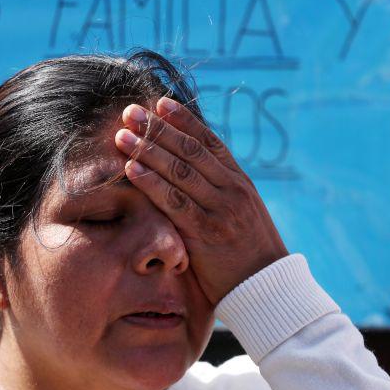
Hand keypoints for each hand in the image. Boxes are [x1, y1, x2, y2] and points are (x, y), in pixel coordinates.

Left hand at [115, 97, 288, 305]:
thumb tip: (188, 171)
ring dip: (148, 149)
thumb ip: (218, 191)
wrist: (267, 287)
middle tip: (130, 112)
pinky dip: (151, 183)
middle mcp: (232, 189)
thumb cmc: (247, 253)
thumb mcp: (240, 213)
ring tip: (122, 135)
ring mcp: (221, 209)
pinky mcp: (207, 232)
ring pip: (180, 171)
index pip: (209, 141)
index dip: (184, 120)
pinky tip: (131, 169)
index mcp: (240, 181)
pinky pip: (174, 201)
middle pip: (190, 150)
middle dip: (158, 128)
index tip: (160, 102)